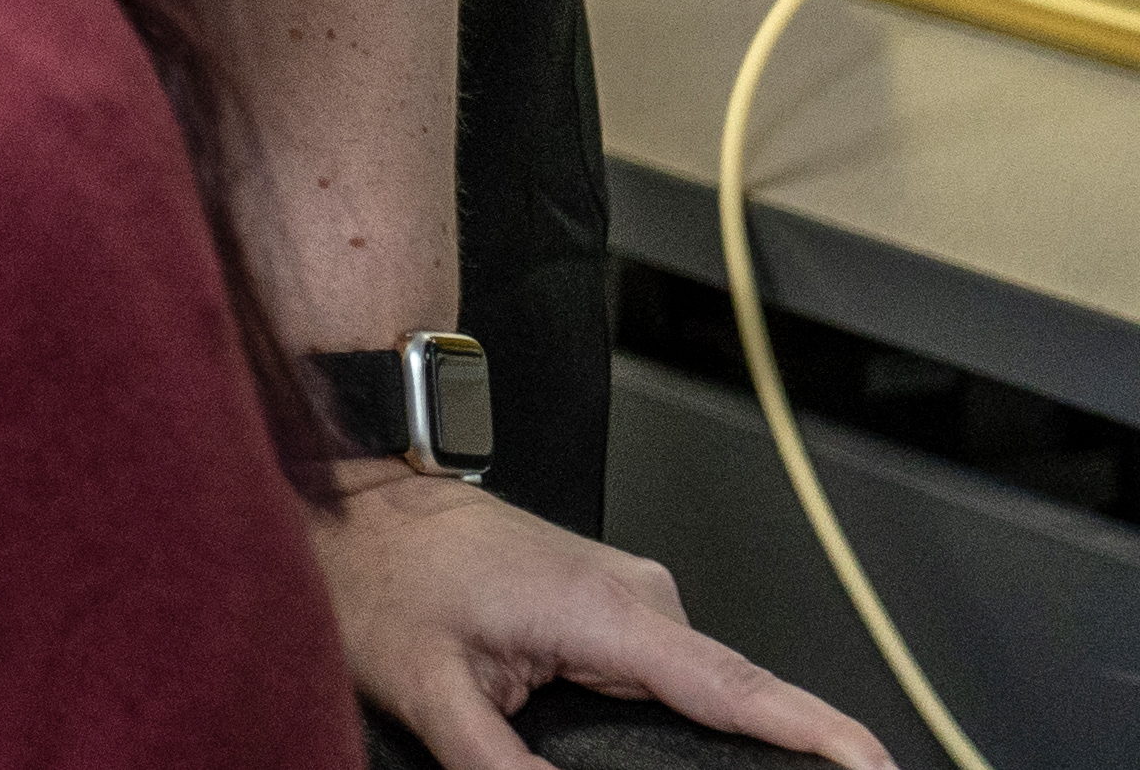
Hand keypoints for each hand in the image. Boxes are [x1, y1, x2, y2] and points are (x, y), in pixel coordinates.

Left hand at [311, 466, 887, 769]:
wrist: (361, 494)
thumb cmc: (384, 569)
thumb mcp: (430, 690)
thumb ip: (500, 764)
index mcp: (608, 612)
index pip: (739, 687)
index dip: (818, 733)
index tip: (877, 765)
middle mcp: (639, 597)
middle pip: (731, 700)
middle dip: (769, 759)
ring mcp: (632, 597)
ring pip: (699, 690)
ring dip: (715, 740)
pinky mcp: (616, 606)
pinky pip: (673, 674)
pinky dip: (685, 715)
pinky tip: (683, 752)